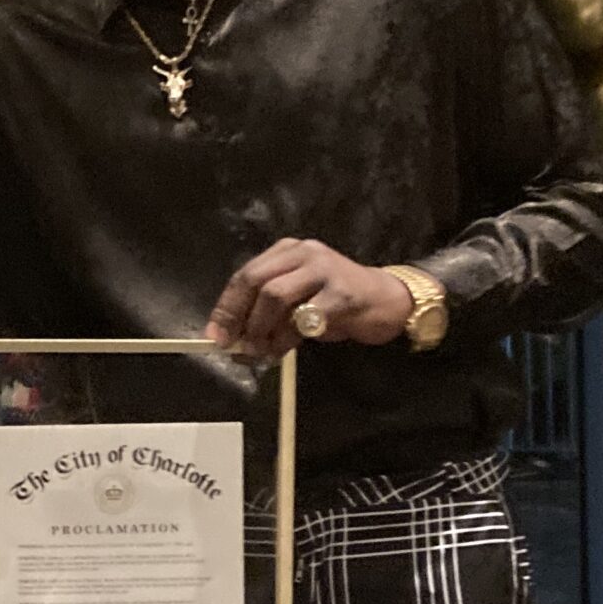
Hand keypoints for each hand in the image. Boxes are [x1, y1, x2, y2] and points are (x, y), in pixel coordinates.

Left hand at [206, 239, 412, 358]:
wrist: (387, 301)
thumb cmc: (338, 304)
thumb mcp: (299, 302)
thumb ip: (268, 313)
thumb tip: (233, 339)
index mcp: (287, 252)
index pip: (245, 274)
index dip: (226, 306)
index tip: (216, 334)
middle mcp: (303, 253)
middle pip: (256, 280)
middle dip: (238, 316)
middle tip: (235, 346)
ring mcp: (324, 270)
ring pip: (275, 295)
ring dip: (262, 329)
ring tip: (262, 351)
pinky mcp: (342, 293)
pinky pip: (304, 316)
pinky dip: (288, 337)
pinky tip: (285, 350)